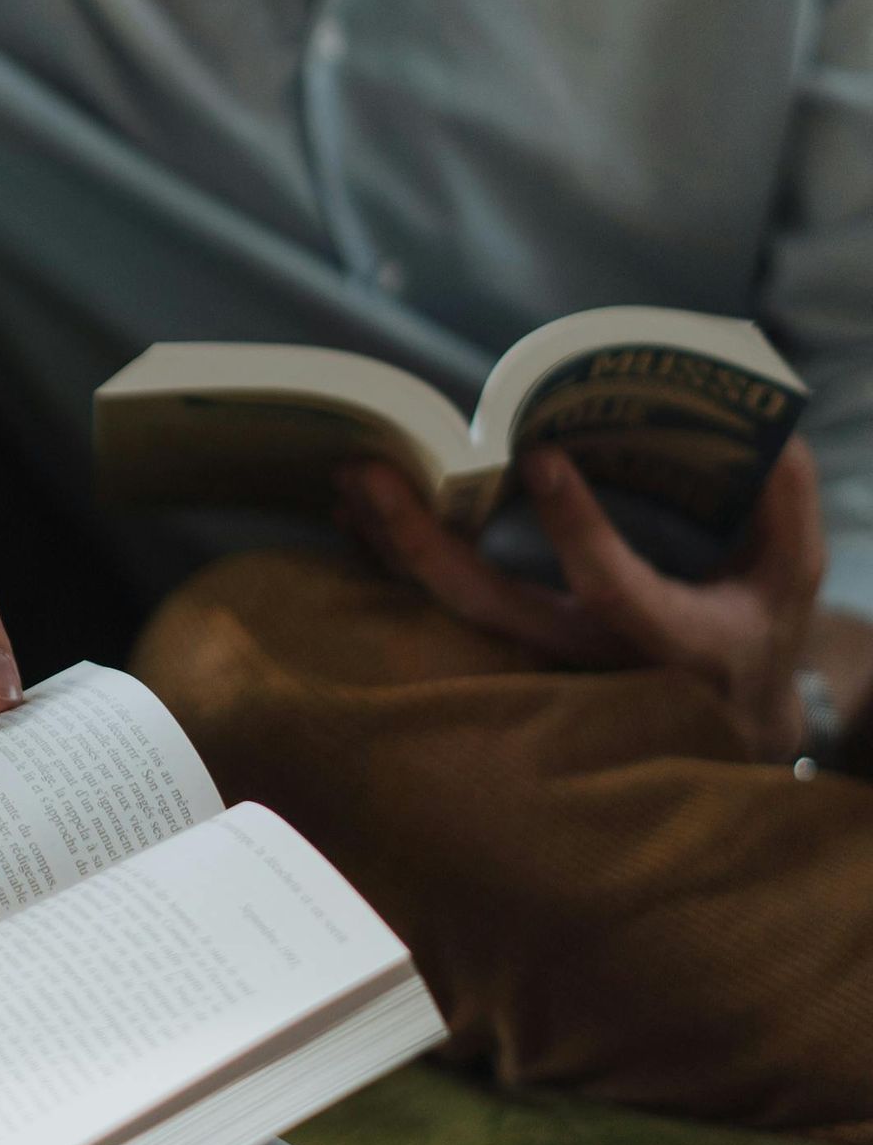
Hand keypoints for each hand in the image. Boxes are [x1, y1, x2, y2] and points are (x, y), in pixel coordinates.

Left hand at [337, 440, 828, 762]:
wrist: (729, 724)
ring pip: (453, 613)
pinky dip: (398, 562)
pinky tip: (359, 514)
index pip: (615, 587)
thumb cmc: (759, 629)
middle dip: (424, 539)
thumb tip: (764, 420)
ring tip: (351, 480)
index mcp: (673, 639)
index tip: (539, 453)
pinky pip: (444, 611)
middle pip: (490, 607)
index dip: (575, 526)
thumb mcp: (794, 570)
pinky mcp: (514, 654)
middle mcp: (592, 660)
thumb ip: (783, 497)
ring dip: (394, 547)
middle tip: (374, 469)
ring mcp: (543, 664)